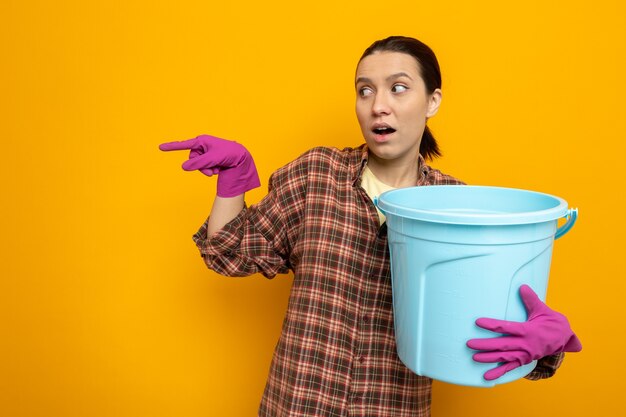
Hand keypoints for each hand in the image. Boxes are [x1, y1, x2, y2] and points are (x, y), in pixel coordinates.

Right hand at [159, 135, 259, 196]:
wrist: (242, 158)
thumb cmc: (228, 154)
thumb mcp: (212, 159)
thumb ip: (198, 163)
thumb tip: (184, 167)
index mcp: (202, 141)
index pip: (184, 144)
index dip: (171, 147)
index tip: (160, 147)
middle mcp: (203, 146)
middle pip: (192, 159)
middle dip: (200, 167)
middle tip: (211, 170)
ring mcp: (206, 153)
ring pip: (198, 165)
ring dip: (206, 170)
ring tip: (217, 170)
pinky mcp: (210, 159)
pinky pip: (204, 167)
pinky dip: (211, 170)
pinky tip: (219, 169)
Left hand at [466, 284, 581, 380]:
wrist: (565, 338)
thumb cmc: (552, 322)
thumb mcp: (543, 310)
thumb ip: (531, 299)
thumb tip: (522, 287)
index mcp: (528, 331)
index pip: (506, 328)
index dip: (492, 325)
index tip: (478, 322)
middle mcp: (525, 344)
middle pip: (502, 345)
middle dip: (485, 345)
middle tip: (469, 344)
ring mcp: (525, 354)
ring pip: (504, 357)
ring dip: (489, 358)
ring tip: (474, 358)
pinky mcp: (524, 360)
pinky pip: (510, 368)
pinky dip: (498, 373)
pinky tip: (486, 377)